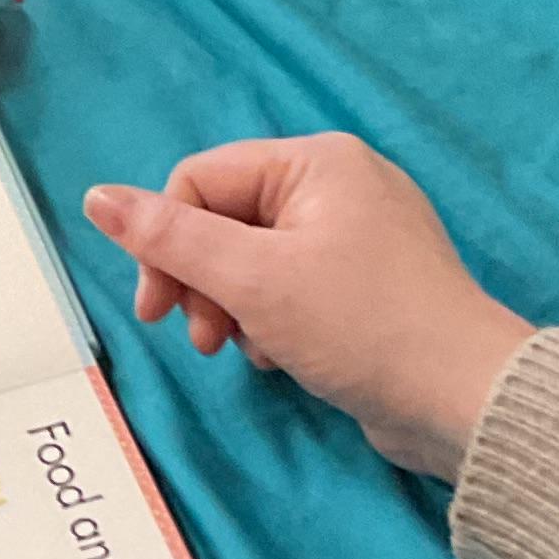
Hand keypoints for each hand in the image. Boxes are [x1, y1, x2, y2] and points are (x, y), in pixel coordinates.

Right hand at [80, 136, 534, 481]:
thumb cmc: (360, 325)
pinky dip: (275, 322)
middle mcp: (340, 185)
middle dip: (202, 283)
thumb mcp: (252, 278)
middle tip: (204, 340)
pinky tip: (287, 356)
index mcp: (316, 161)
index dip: (165, 243)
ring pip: (255, 262)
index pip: (200, 182)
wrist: (462, 397)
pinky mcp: (369, 284)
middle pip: (226, 221)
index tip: (158, 310)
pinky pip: (293, 289)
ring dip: (236, 309)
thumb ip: (170, 237)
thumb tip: (96, 197)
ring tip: (251, 351)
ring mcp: (359, 236)